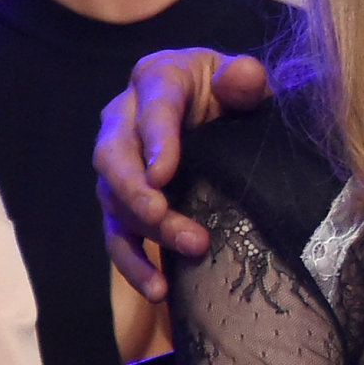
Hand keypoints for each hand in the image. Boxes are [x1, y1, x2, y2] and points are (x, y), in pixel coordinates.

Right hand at [96, 48, 264, 299]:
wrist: (229, 113)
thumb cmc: (239, 92)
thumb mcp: (249, 80)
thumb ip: (247, 78)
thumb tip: (240, 75)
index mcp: (157, 79)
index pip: (151, 107)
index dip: (153, 139)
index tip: (163, 173)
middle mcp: (124, 119)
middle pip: (114, 156)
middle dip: (136, 191)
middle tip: (163, 216)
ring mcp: (121, 164)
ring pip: (115, 200)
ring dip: (147, 229)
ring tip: (191, 248)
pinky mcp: (126, 203)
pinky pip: (119, 235)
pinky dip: (134, 263)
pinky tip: (158, 288)